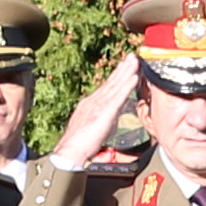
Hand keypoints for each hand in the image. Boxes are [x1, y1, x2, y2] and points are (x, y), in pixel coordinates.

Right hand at [52, 54, 146, 172]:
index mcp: (92, 104)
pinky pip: (118, 96)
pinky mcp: (105, 111)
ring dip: (126, 72)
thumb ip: (107, 117)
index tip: (125, 66)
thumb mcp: (97, 126)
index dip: (117, 76)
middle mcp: (95, 100)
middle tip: (131, 56)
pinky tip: (134, 77)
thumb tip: (115, 113)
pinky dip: (126, 86)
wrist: (71, 150)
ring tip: (135, 61)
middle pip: (112, 82)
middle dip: (122, 68)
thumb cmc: (82, 144)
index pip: (107, 87)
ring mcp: (99, 104)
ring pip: (115, 85)